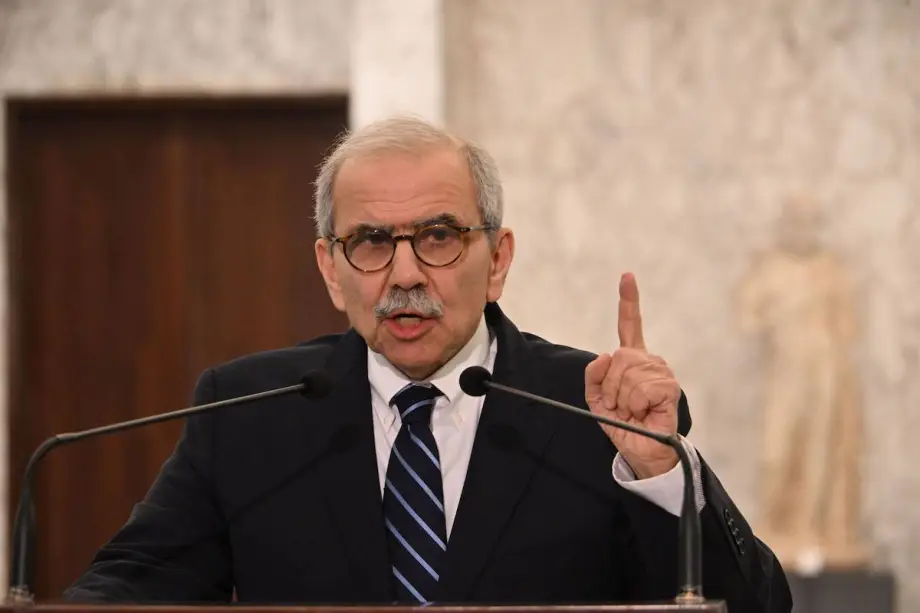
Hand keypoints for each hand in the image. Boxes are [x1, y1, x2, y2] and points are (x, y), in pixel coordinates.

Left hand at [585, 273, 680, 478]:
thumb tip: (603, 356)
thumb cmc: (623, 425)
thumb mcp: (596, 400)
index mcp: (632, 359)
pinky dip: (635, 405)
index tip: (627, 276)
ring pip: (627, 373)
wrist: (642, 451)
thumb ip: (593, 377)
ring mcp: (661, 371)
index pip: (630, 325)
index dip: (629, 300)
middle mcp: (649, 360)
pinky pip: (640, 388)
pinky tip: (644, 413)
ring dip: (622, 399)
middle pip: (617, 358)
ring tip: (633, 412)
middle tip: (620, 406)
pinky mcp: (669, 386)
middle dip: (609, 386)